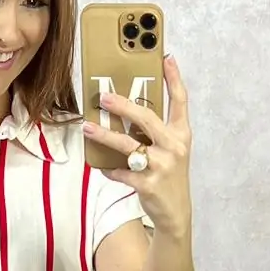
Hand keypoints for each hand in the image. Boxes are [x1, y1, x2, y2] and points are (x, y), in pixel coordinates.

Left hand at [83, 54, 192, 235]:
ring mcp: (162, 166)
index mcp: (182, 135)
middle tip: (104, 96)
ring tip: (87, 126)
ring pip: (128, 145)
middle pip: (147, 118)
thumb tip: (129, 110)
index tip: (166, 58)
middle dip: (124, 105)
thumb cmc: (169, 176)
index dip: (174, 78)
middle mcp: (174, 147)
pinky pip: (121, 172)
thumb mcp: (172, 151)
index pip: (180, 101)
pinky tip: (102, 166)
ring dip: (105, 135)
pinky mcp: (148, 184)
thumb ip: (157, 131)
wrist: (175, 213)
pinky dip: (109, 169)